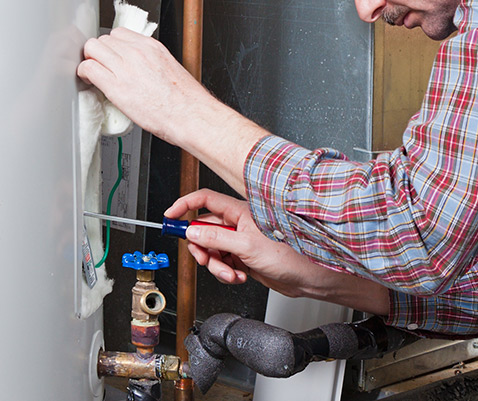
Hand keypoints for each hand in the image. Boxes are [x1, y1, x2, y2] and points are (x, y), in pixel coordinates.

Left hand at [76, 28, 211, 143]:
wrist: (190, 114)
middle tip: (101, 65)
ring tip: (94, 73)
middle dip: (99, 52)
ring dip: (90, 60)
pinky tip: (89, 80)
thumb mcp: (169, 68)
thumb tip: (138, 66)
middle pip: (103, 39)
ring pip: (92, 48)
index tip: (111, 56)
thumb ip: (150, 61)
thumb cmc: (184, 100)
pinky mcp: (116, 86)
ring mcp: (125, 67)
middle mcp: (137, 52)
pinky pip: (89, 68)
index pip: (119, 33)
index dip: (111, 46)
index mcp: (151, 47)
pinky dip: (84, 73)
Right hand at [167, 189, 389, 313]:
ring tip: (232, 272)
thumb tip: (192, 230)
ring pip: (212, 250)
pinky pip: (223, 263)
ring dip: (217, 265)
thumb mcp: (245, 245)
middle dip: (202, 248)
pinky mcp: (244, 257)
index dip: (184, 206)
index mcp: (239, 211)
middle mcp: (239, 223)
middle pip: (204, 229)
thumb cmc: (290, 254)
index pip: (204, 200)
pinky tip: (240, 275)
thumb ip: (215, 237)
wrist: (308, 277)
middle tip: (206, 259)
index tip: (170, 217)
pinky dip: (226, 272)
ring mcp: (241, 241)